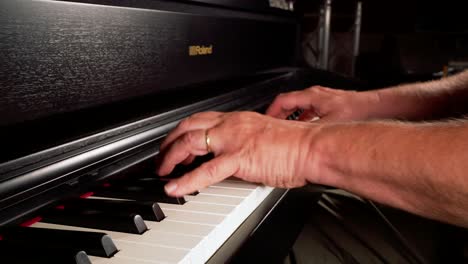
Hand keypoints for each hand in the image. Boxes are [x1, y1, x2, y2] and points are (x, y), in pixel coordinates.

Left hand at [157, 111, 317, 196]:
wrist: (312, 147)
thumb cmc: (295, 144)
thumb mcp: (263, 136)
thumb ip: (245, 141)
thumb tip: (235, 153)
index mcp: (238, 119)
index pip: (202, 119)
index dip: (183, 130)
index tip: (177, 142)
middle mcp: (232, 124)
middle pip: (189, 126)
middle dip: (170, 141)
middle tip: (162, 155)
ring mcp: (233, 140)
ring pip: (190, 141)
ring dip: (171, 156)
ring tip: (163, 169)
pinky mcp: (239, 158)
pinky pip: (205, 171)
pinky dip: (185, 180)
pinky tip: (174, 187)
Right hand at [266, 86, 378, 121]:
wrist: (375, 107)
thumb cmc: (357, 111)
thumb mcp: (328, 125)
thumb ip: (310, 132)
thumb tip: (297, 142)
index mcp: (311, 96)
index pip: (282, 100)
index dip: (271, 111)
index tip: (265, 120)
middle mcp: (315, 94)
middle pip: (289, 102)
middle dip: (279, 115)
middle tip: (273, 126)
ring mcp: (322, 97)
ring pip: (300, 106)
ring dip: (292, 117)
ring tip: (287, 128)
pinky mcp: (329, 103)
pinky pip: (310, 109)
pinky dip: (303, 118)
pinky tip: (307, 128)